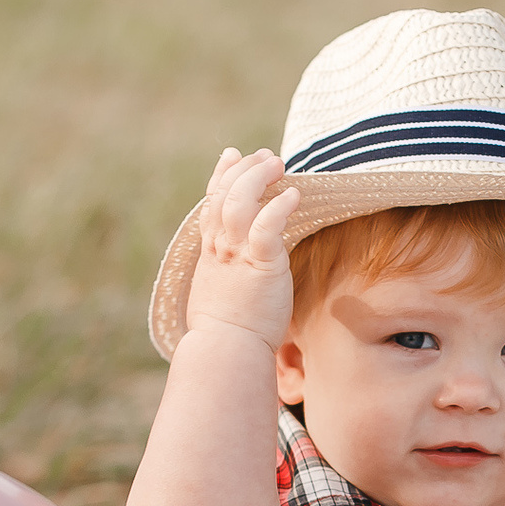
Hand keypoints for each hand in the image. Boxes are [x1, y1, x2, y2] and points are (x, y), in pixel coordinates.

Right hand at [185, 148, 301, 350]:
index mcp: (211, 253)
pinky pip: (267, 226)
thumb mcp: (222, 294)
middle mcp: (220, 248)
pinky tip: (294, 195)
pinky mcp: (260, 264)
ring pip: (240, 201)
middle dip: (245, 169)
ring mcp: (237, 254)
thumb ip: (230, 275)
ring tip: (278, 164)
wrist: (226, 349)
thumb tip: (243, 274)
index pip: (212, 203)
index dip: (221, 176)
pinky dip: (278, 207)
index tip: (232, 155)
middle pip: (225, 194)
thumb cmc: (229, 332)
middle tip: (266, 156)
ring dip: (259, 177)